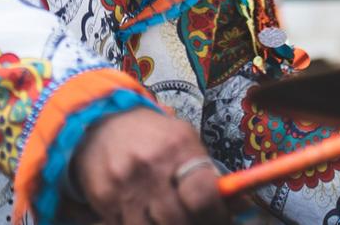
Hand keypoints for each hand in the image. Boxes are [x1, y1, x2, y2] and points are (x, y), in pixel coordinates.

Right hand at [72, 107, 228, 224]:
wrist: (99, 125)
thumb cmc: (151, 137)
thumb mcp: (183, 141)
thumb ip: (209, 173)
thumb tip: (240, 206)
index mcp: (177, 147)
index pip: (202, 195)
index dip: (216, 216)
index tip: (220, 220)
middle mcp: (150, 166)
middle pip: (178, 221)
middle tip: (195, 220)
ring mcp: (124, 185)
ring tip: (169, 217)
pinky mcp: (103, 199)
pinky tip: (147, 216)